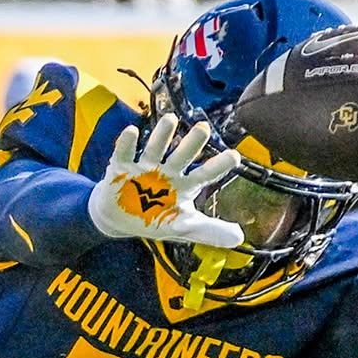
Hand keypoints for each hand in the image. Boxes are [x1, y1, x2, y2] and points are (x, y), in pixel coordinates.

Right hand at [87, 114, 244, 247]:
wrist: (119, 220)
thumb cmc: (154, 220)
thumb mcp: (183, 228)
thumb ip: (210, 231)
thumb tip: (239, 238)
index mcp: (185, 185)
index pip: (205, 174)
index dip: (219, 165)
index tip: (234, 156)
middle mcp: (168, 172)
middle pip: (182, 155)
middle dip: (192, 143)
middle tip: (203, 128)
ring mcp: (144, 168)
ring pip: (155, 149)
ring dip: (162, 135)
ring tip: (170, 120)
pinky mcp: (121, 168)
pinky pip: (124, 153)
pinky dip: (126, 143)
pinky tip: (132, 132)